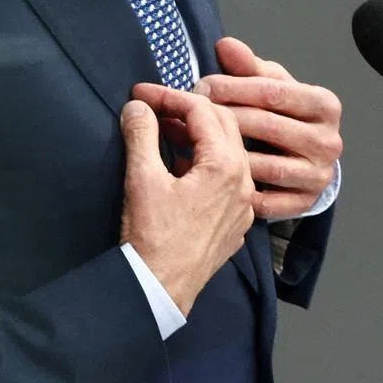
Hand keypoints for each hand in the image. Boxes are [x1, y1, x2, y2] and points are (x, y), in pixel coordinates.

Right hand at [120, 86, 255, 315]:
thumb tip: (138, 107)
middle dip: (188, 109)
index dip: (168, 96)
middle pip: (223, 124)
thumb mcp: (142, 178)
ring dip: (198, 135)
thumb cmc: (152, 234)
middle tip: (155, 106)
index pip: (202, 110)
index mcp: (225, 166)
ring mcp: (244, 205)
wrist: (159, 289)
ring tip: (164, 131)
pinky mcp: (236, 223)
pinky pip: (228, 178)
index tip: (140, 93)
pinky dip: (205, 161)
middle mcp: (244, 182)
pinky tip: (179, 166)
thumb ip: (141, 133)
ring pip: (228, 151)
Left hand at [195, 36, 342, 220]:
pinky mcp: (305, 202)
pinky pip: (267, 201)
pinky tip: (210, 179)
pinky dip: (237, 192)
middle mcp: (328, 141)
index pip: (272, 92)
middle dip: (223, 119)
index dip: (232, 87)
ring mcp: (319, 175)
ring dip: (224, 157)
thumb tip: (226, 46)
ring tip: (189, 145)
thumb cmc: (283, 114)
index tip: (200, 87)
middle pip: (267, 127)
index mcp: (324, 105)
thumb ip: (248, 67)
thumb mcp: (271, 84)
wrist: (306, 157)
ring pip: (266, 165)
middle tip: (187, 115)